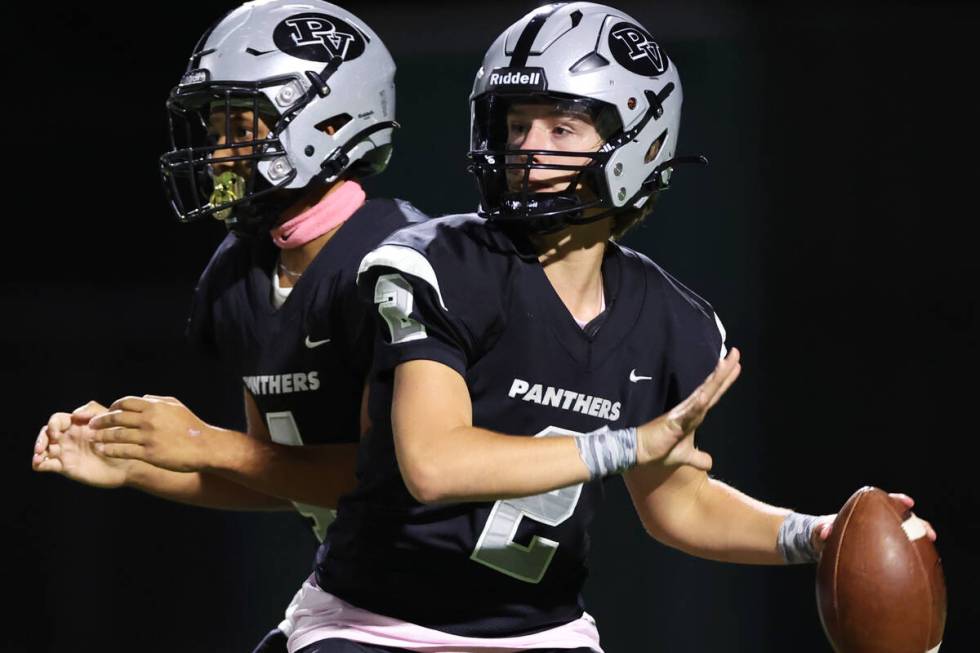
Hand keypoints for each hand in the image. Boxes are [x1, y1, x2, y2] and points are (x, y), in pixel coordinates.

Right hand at [32, 401, 131, 487]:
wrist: (128, 463)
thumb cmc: (122, 440)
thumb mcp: (111, 420)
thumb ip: (94, 412)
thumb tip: (75, 414)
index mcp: (77, 424)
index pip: (57, 420)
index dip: (53, 424)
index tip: (57, 433)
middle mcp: (68, 437)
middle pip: (46, 434)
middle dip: (41, 439)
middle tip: (41, 448)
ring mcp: (65, 452)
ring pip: (43, 449)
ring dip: (37, 452)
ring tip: (38, 457)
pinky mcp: (65, 467)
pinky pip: (47, 464)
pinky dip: (39, 464)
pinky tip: (40, 464)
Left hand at [89, 395, 216, 472]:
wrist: (205, 447)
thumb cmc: (192, 426)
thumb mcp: (177, 407)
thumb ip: (158, 400)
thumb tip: (142, 397)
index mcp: (155, 406)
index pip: (125, 403)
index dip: (113, 407)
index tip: (107, 412)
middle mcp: (150, 420)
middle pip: (117, 418)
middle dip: (101, 421)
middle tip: (92, 425)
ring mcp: (149, 437)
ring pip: (117, 435)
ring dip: (102, 436)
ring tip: (93, 439)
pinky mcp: (149, 453)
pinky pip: (123, 451)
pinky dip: (110, 450)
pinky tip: (103, 451)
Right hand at [635, 348, 740, 470]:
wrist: (639, 452)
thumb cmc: (659, 450)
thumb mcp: (685, 456)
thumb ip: (698, 458)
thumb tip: (710, 463)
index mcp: (693, 415)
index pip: (712, 395)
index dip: (724, 381)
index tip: (736, 366)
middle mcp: (690, 409)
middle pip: (712, 388)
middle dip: (725, 371)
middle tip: (735, 352)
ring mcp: (682, 413)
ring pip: (704, 393)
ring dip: (716, 378)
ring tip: (727, 361)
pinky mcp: (674, 421)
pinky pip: (690, 411)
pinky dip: (699, 403)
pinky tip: (707, 394)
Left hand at [810, 492, 937, 557]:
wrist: (821, 546)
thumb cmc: (822, 532)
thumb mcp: (820, 529)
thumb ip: (823, 527)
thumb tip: (826, 530)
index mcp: (865, 512)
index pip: (884, 502)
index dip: (898, 500)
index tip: (907, 502)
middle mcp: (877, 523)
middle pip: (902, 519)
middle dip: (918, 523)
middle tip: (928, 532)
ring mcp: (882, 537)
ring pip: (905, 536)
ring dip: (919, 540)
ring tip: (931, 548)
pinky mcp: (884, 552)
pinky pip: (900, 552)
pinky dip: (910, 556)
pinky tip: (919, 568)